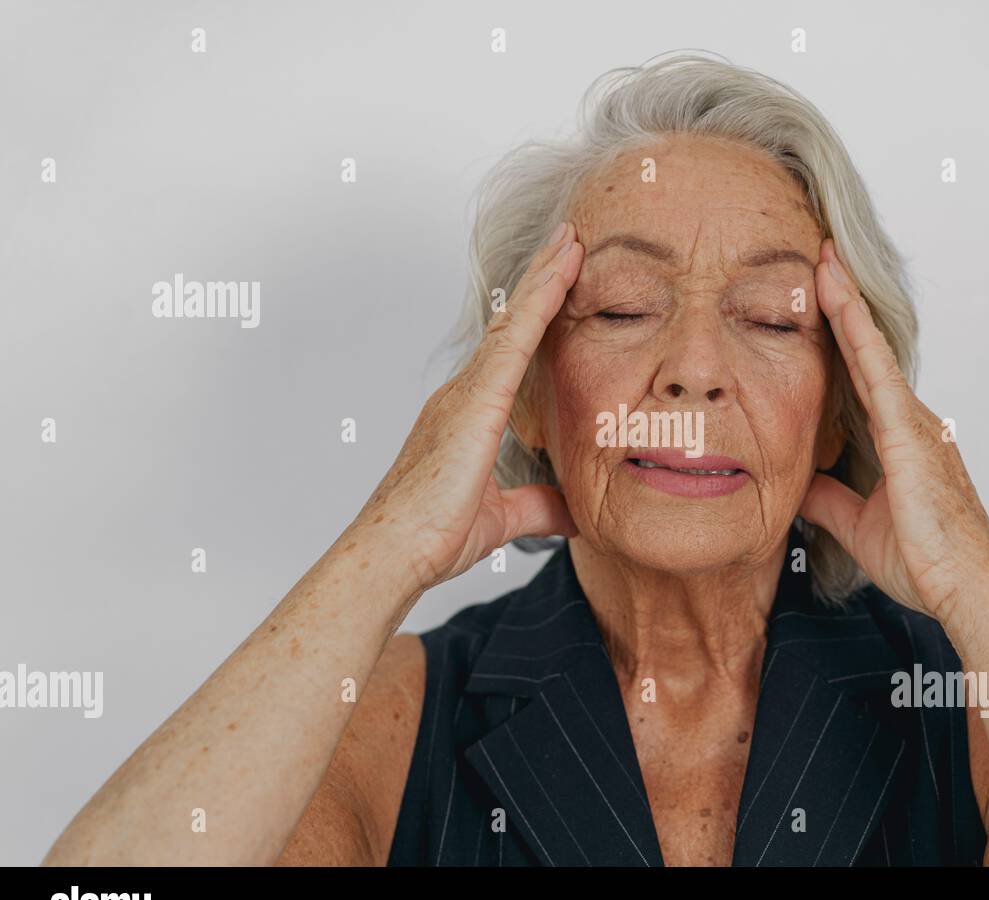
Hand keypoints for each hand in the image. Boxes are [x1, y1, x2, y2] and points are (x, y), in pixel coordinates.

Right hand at [349, 221, 582, 591]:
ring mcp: (464, 393)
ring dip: (544, 277)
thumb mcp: (503, 518)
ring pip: (512, 320)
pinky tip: (562, 272)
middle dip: (540, 281)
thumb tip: (576, 509)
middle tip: (568, 240)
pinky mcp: (473, 401)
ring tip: (571, 239)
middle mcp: (462, 394)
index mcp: (468, 416)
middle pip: (510, 324)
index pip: (511, 353)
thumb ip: (539, 507)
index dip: (534, 314)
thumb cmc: (431, 538)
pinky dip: (540, 302)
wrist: (395, 553)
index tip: (560, 281)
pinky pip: (514, 339)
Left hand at [799, 237, 988, 626]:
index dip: (842, 335)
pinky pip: (877, 371)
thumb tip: (796, 482)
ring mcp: (916, 422)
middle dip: (844, 302)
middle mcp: (912, 421)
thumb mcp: (857, 525)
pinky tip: (839, 301)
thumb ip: (827, 499)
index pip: (861, 375)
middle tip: (821, 257)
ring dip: (847, 303)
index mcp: (901, 440)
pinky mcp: (911, 433)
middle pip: (867, 350)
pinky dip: (857, 333)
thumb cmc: (927, 562)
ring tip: (824, 260)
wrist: (966, 588)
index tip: (821, 296)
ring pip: (872, 349)